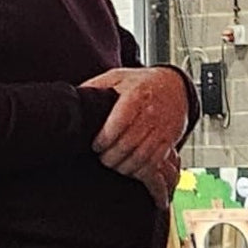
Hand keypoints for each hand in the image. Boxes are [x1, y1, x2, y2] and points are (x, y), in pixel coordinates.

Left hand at [82, 67, 189, 200]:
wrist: (175, 86)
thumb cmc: (142, 84)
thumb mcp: (118, 77)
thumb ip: (95, 86)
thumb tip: (72, 96)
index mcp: (137, 95)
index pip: (116, 125)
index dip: (102, 141)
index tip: (96, 144)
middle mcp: (152, 113)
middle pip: (127, 145)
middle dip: (109, 157)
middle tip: (103, 156)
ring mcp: (162, 128)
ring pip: (140, 158)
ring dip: (123, 166)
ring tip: (114, 162)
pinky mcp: (169, 141)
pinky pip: (154, 163)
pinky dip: (139, 170)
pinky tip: (131, 166)